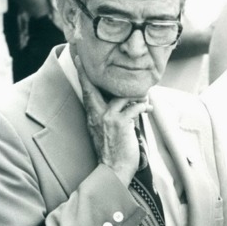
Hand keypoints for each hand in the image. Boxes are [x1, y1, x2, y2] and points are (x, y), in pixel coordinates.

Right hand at [74, 53, 151, 185]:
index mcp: (92, 115)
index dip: (83, 73)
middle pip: (92, 87)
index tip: (77, 58)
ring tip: (145, 95)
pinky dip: (144, 106)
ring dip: (136, 94)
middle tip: (83, 55)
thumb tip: (127, 100)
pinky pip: (134, 106)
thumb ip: (112, 113)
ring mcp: (107, 117)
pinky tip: (149, 109)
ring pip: (121, 95)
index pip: (86, 91)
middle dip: (88, 70)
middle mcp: (96, 114)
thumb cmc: (114, 150)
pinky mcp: (120, 122)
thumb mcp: (107, 130)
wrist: (114, 170)